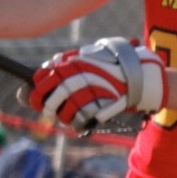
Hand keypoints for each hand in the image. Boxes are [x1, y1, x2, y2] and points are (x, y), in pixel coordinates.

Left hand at [26, 37, 166, 133]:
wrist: (142, 76)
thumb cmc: (114, 65)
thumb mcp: (93, 54)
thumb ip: (72, 59)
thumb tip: (48, 66)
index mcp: (75, 61)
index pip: (46, 74)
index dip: (37, 86)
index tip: (34, 93)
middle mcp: (80, 76)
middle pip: (52, 94)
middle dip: (45, 105)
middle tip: (46, 110)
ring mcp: (90, 93)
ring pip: (64, 110)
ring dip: (61, 116)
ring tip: (64, 116)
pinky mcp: (99, 107)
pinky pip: (79, 120)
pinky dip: (76, 123)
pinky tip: (78, 122)